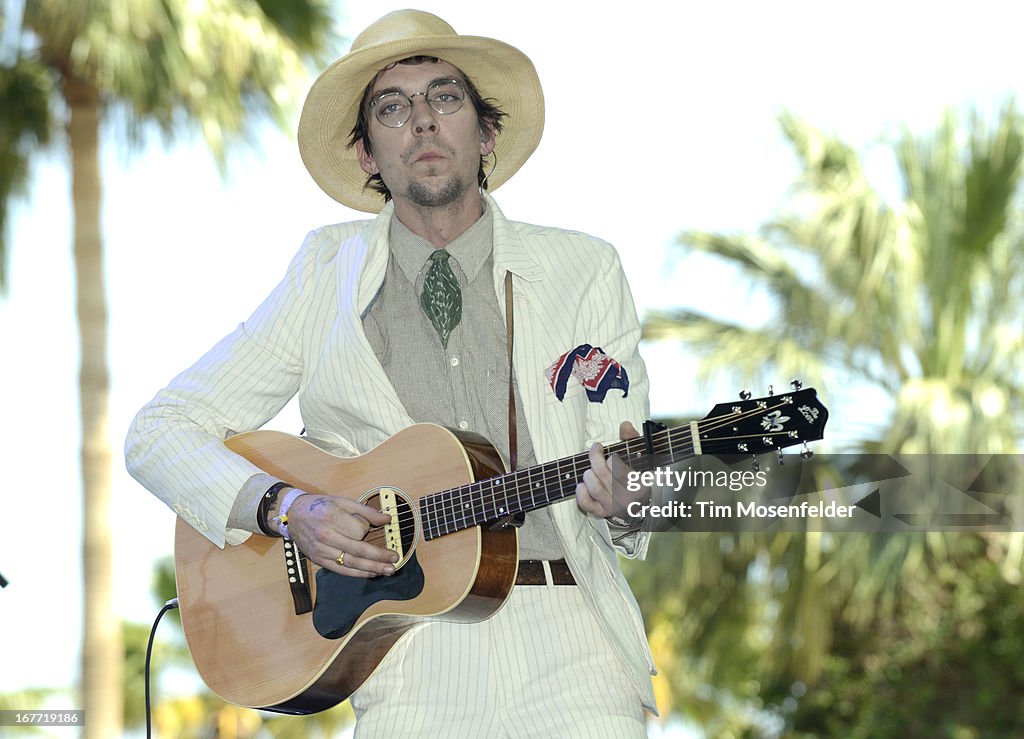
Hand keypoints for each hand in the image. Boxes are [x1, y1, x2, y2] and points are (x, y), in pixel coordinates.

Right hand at [278, 492, 397, 578]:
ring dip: (372, 568)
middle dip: (379, 557)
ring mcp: (322, 551)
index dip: (369, 529)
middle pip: (358, 550)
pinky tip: (371, 573)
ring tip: (388, 570)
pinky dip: (358, 573)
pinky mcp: (319, 560)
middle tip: (395, 559)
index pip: (359, 531)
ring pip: (351, 563)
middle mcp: (326, 536)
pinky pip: (341, 570)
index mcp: (332, 518)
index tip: (371, 526)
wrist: (293, 515)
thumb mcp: (343, 502)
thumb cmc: (319, 506)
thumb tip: (387, 518)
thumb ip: (366, 511)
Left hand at [575, 421, 647, 522]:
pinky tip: (582, 485)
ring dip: (588, 475)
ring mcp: (613, 506)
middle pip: (603, 474)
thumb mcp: (636, 455)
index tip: (602, 449)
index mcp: (638, 483)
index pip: (618, 467)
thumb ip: (632, 439)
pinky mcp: (601, 513)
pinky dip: (581, 493)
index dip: (607, 456)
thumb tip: (625, 425)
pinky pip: (586, 503)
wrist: (636, 504)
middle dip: (595, 459)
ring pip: (595, 487)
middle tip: (594, 453)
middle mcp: (626, 497)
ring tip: (590, 471)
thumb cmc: (634, 475)